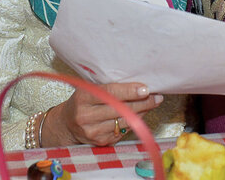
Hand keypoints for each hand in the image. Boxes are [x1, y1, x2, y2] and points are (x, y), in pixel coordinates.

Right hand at [41, 82, 162, 146]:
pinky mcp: (100, 142)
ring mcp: (93, 131)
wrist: (67, 123)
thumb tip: (137, 82)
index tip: (146, 89)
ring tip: (153, 103)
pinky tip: (140, 114)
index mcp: (83, 97)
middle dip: (142, 102)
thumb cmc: (83, 100)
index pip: (110, 93)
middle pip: (120, 109)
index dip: (129, 91)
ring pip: (124, 121)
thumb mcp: (90, 87)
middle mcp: (86, 115)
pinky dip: (134, 122)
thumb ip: (108, 85)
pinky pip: (123, 131)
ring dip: (142, 112)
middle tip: (157, 96)